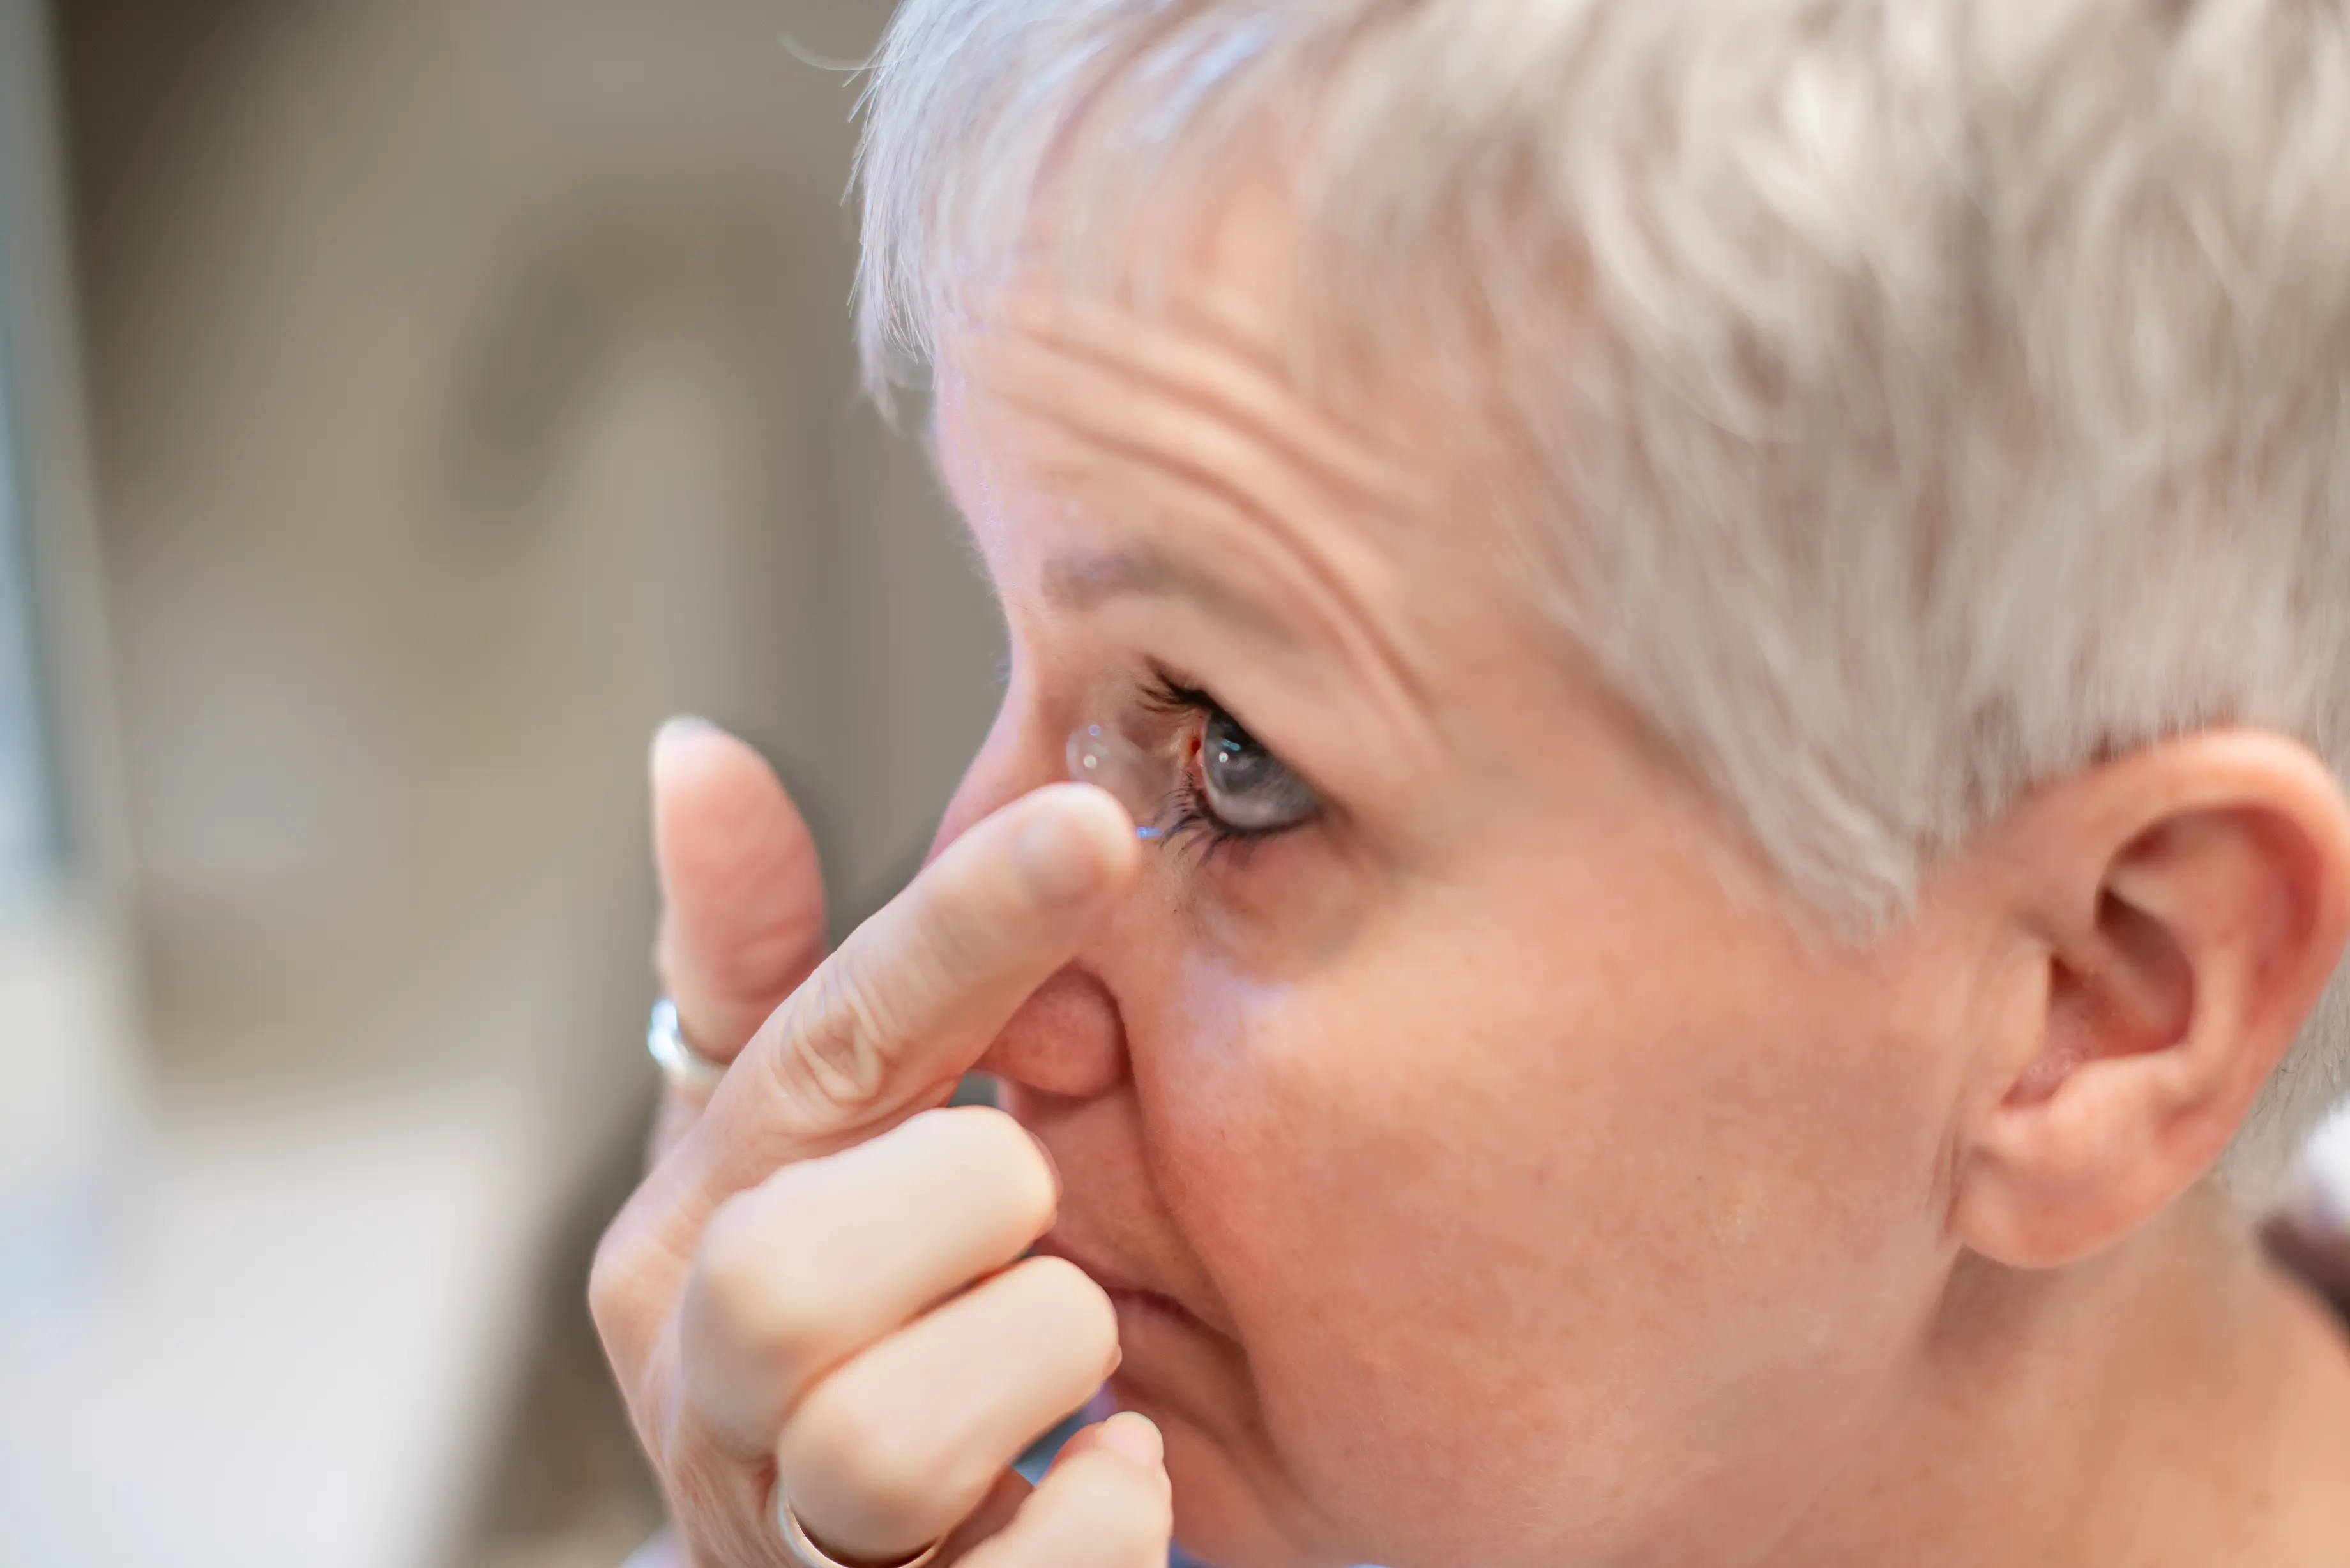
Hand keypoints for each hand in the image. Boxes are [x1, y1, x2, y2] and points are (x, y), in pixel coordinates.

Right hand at [591, 720, 1171, 1567]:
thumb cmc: (839, 1315)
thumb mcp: (790, 1141)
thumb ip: (761, 962)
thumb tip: (692, 750)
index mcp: (690, 1231)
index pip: (819, 1052)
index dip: (957, 933)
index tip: (1095, 826)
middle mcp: (706, 1388)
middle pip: (791, 1279)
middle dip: (965, 1207)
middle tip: (1031, 1202)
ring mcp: (791, 1533)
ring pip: (880, 1443)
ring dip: (1033, 1360)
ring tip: (1067, 1343)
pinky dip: (1101, 1519)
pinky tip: (1117, 1465)